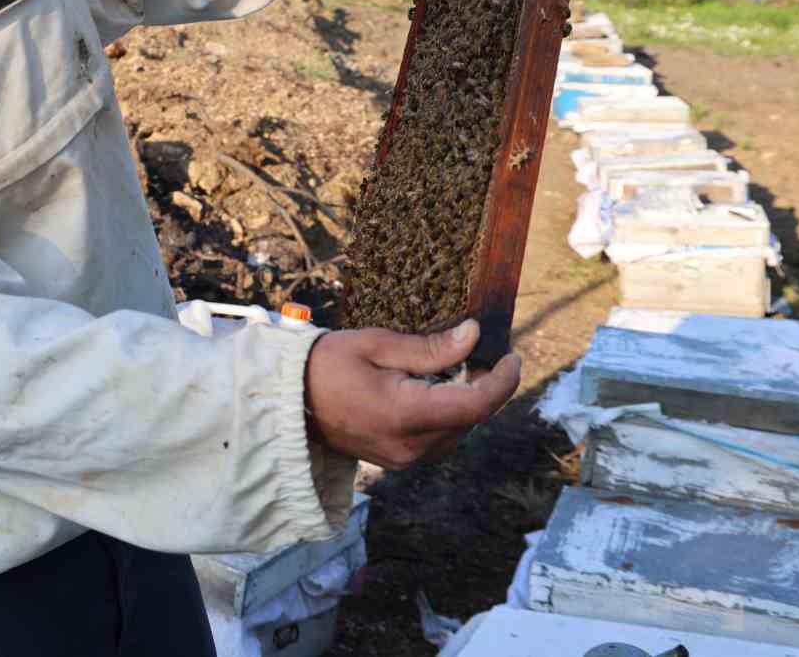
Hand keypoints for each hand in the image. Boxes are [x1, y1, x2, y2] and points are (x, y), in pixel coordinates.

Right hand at [304, 319, 521, 468]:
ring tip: (457, 369)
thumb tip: (473, 337)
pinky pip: (438, 439)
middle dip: (485, 387)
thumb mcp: (377, 344)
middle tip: (482, 353)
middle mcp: (410, 446)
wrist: (287, 402)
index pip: (475, 405)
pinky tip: (433, 390)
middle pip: (470, 419)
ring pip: (457, 431)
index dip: (502, 381)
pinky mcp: (397, 461)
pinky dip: (446, 414)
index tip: (511, 356)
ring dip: (465, 402)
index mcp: (405, 414)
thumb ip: (429, 348)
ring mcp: (403, 459)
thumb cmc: (326, 364)